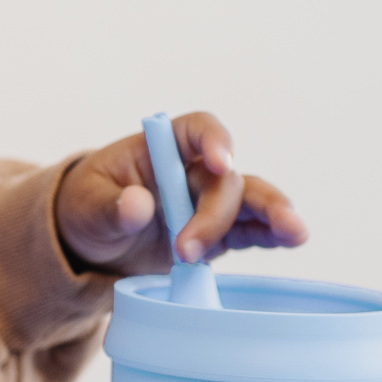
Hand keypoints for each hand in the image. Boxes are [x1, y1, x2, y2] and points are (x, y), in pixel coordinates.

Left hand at [57, 111, 308, 274]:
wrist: (90, 243)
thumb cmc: (85, 209)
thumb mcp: (85, 207)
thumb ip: (109, 207)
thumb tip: (138, 205)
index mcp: (162, 148)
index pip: (198, 130)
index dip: (215, 141)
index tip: (222, 163)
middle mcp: (193, 170)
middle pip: (225, 179)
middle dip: (216, 214)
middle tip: (187, 252)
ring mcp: (209, 203)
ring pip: (250, 202)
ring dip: (272, 215)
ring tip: (296, 234)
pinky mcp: (218, 235)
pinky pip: (250, 231)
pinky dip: (271, 235)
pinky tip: (292, 239)